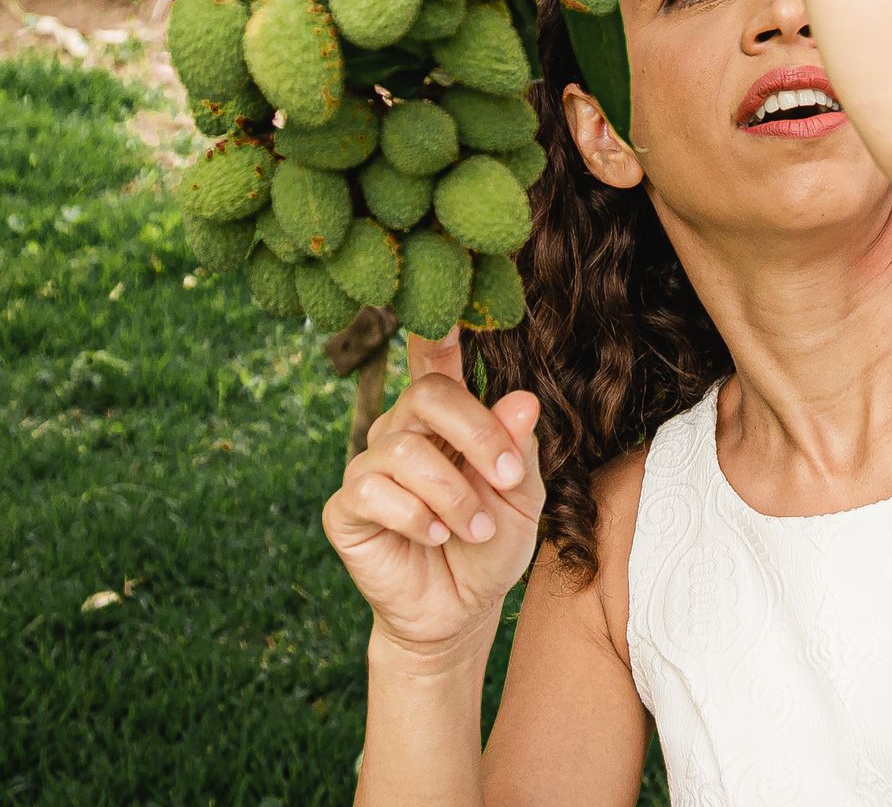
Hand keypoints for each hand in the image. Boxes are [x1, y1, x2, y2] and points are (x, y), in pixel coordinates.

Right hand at [322, 333, 543, 660]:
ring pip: (404, 450)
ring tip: (474, 529)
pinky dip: (415, 516)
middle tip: (505, 479)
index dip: (436, 331)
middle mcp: (400, 432)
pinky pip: (372, 491)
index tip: (446, 307)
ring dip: (452, 494)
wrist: (461, 609)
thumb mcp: (521, 496)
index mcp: (445, 420)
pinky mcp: (344, 509)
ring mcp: (367, 468)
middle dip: (476, 434)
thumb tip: (522, 399)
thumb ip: (518, 448)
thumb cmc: (492, 544)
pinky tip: (432, 537)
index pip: (436, 363)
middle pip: (426, 395)